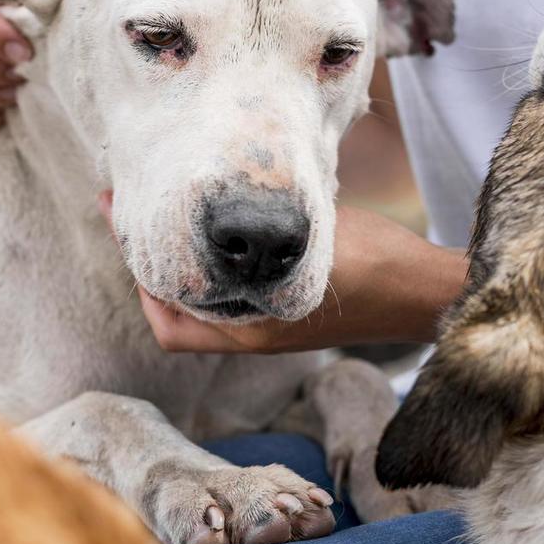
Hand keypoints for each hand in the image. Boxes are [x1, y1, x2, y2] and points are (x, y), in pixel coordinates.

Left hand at [98, 192, 466, 353]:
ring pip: (199, 308)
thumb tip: (205, 206)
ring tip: (167, 216)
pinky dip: (210, 273)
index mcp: (248, 329)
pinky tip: (215, 232)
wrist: (420, 291)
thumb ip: (253, 233)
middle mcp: (250, 338)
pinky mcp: (284, 318)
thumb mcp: (304, 238)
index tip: (123, 221)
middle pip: (173, 315)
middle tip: (133, 214)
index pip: (164, 316)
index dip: (138, 271)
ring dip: (180, 269)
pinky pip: (227, 302)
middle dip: (149, 268)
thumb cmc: (371, 262)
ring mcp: (267, 332)